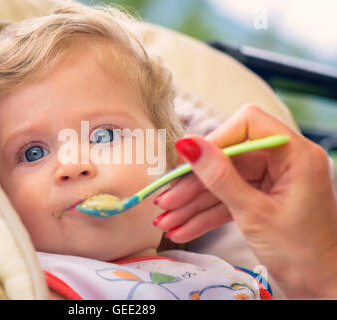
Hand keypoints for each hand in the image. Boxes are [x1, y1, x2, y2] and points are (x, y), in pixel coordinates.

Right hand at [153, 104, 336, 297]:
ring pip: (223, 183)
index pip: (248, 125)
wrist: (322, 288)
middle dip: (194, 184)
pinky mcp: (262, 200)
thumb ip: (219, 177)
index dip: (215, 140)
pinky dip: (206, 215)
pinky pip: (228, 200)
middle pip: (227, 159)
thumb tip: (187, 144)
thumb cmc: (302, 253)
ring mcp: (271, 182)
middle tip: (166, 200)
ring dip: (194, 204)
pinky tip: (182, 229)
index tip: (187, 160)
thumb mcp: (254, 213)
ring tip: (166, 221)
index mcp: (295, 154)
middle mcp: (283, 162)